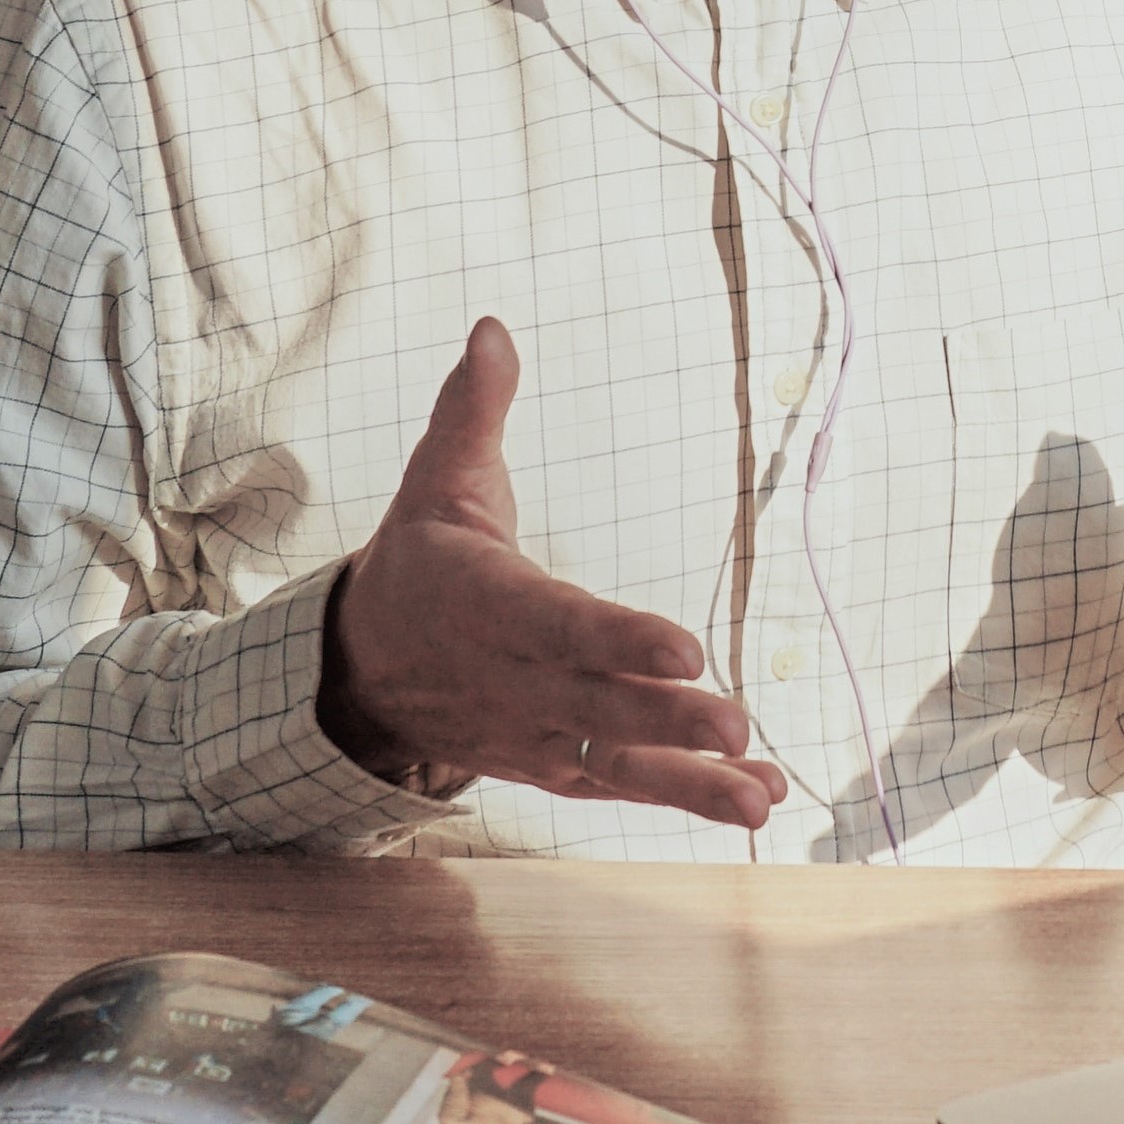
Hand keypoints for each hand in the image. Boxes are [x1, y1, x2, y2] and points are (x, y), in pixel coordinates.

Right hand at [321, 319, 786, 828]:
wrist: (362, 670)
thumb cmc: (420, 562)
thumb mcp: (434, 480)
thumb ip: (473, 410)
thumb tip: (493, 327)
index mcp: (487, 604)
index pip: (559, 624)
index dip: (620, 640)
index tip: (687, 647)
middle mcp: (512, 679)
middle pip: (597, 704)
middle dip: (669, 720)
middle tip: (738, 724)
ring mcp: (534, 731)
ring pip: (616, 763)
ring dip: (692, 782)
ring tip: (761, 796)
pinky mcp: (553, 764)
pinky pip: (621, 787)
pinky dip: (685, 794)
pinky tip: (755, 795)